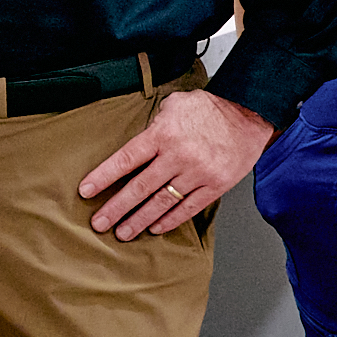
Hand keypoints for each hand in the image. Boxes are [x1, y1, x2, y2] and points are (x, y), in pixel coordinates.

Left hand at [77, 86, 273, 239]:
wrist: (250, 116)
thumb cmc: (211, 110)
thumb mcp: (176, 104)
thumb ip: (155, 120)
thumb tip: (139, 135)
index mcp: (163, 134)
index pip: (126, 159)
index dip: (103, 177)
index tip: (86, 191)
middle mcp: (178, 156)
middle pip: (140, 187)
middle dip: (116, 208)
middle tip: (99, 223)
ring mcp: (197, 173)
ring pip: (161, 203)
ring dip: (139, 220)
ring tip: (123, 232)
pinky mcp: (214, 186)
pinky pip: (188, 208)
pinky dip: (170, 220)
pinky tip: (155, 228)